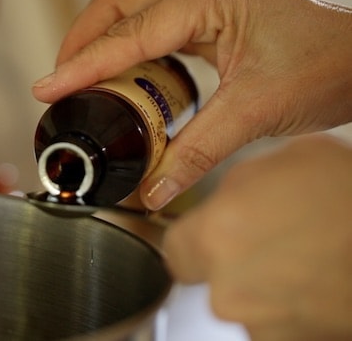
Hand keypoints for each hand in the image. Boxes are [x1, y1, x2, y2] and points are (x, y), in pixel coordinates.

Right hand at [32, 0, 351, 209]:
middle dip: (83, 41)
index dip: (83, 64)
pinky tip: (129, 80)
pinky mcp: (215, 20)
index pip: (129, 34)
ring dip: (105, 44)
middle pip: (120, 6)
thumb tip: (157, 186)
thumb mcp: (258, 107)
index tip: (48, 87)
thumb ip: (199, 149)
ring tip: (83, 80)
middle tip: (58, 80)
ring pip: (136, 14)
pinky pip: (158, 31)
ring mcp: (208, 4)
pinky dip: (133, 53)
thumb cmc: (334, 57)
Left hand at [163, 133, 351, 340]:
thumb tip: (222, 202)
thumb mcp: (286, 162)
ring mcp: (259, 323)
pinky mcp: (288, 340)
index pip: (174, 247)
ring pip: (239, 301)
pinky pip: (271, 320)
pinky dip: (283, 304)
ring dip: (257, 283)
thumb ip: (235, 186)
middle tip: (261, 240)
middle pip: (205, 279)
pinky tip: (310, 279)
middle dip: (224, 261)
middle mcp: (228, 290)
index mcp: (216, 237)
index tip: (205, 232)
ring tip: (297, 257)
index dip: (192, 237)